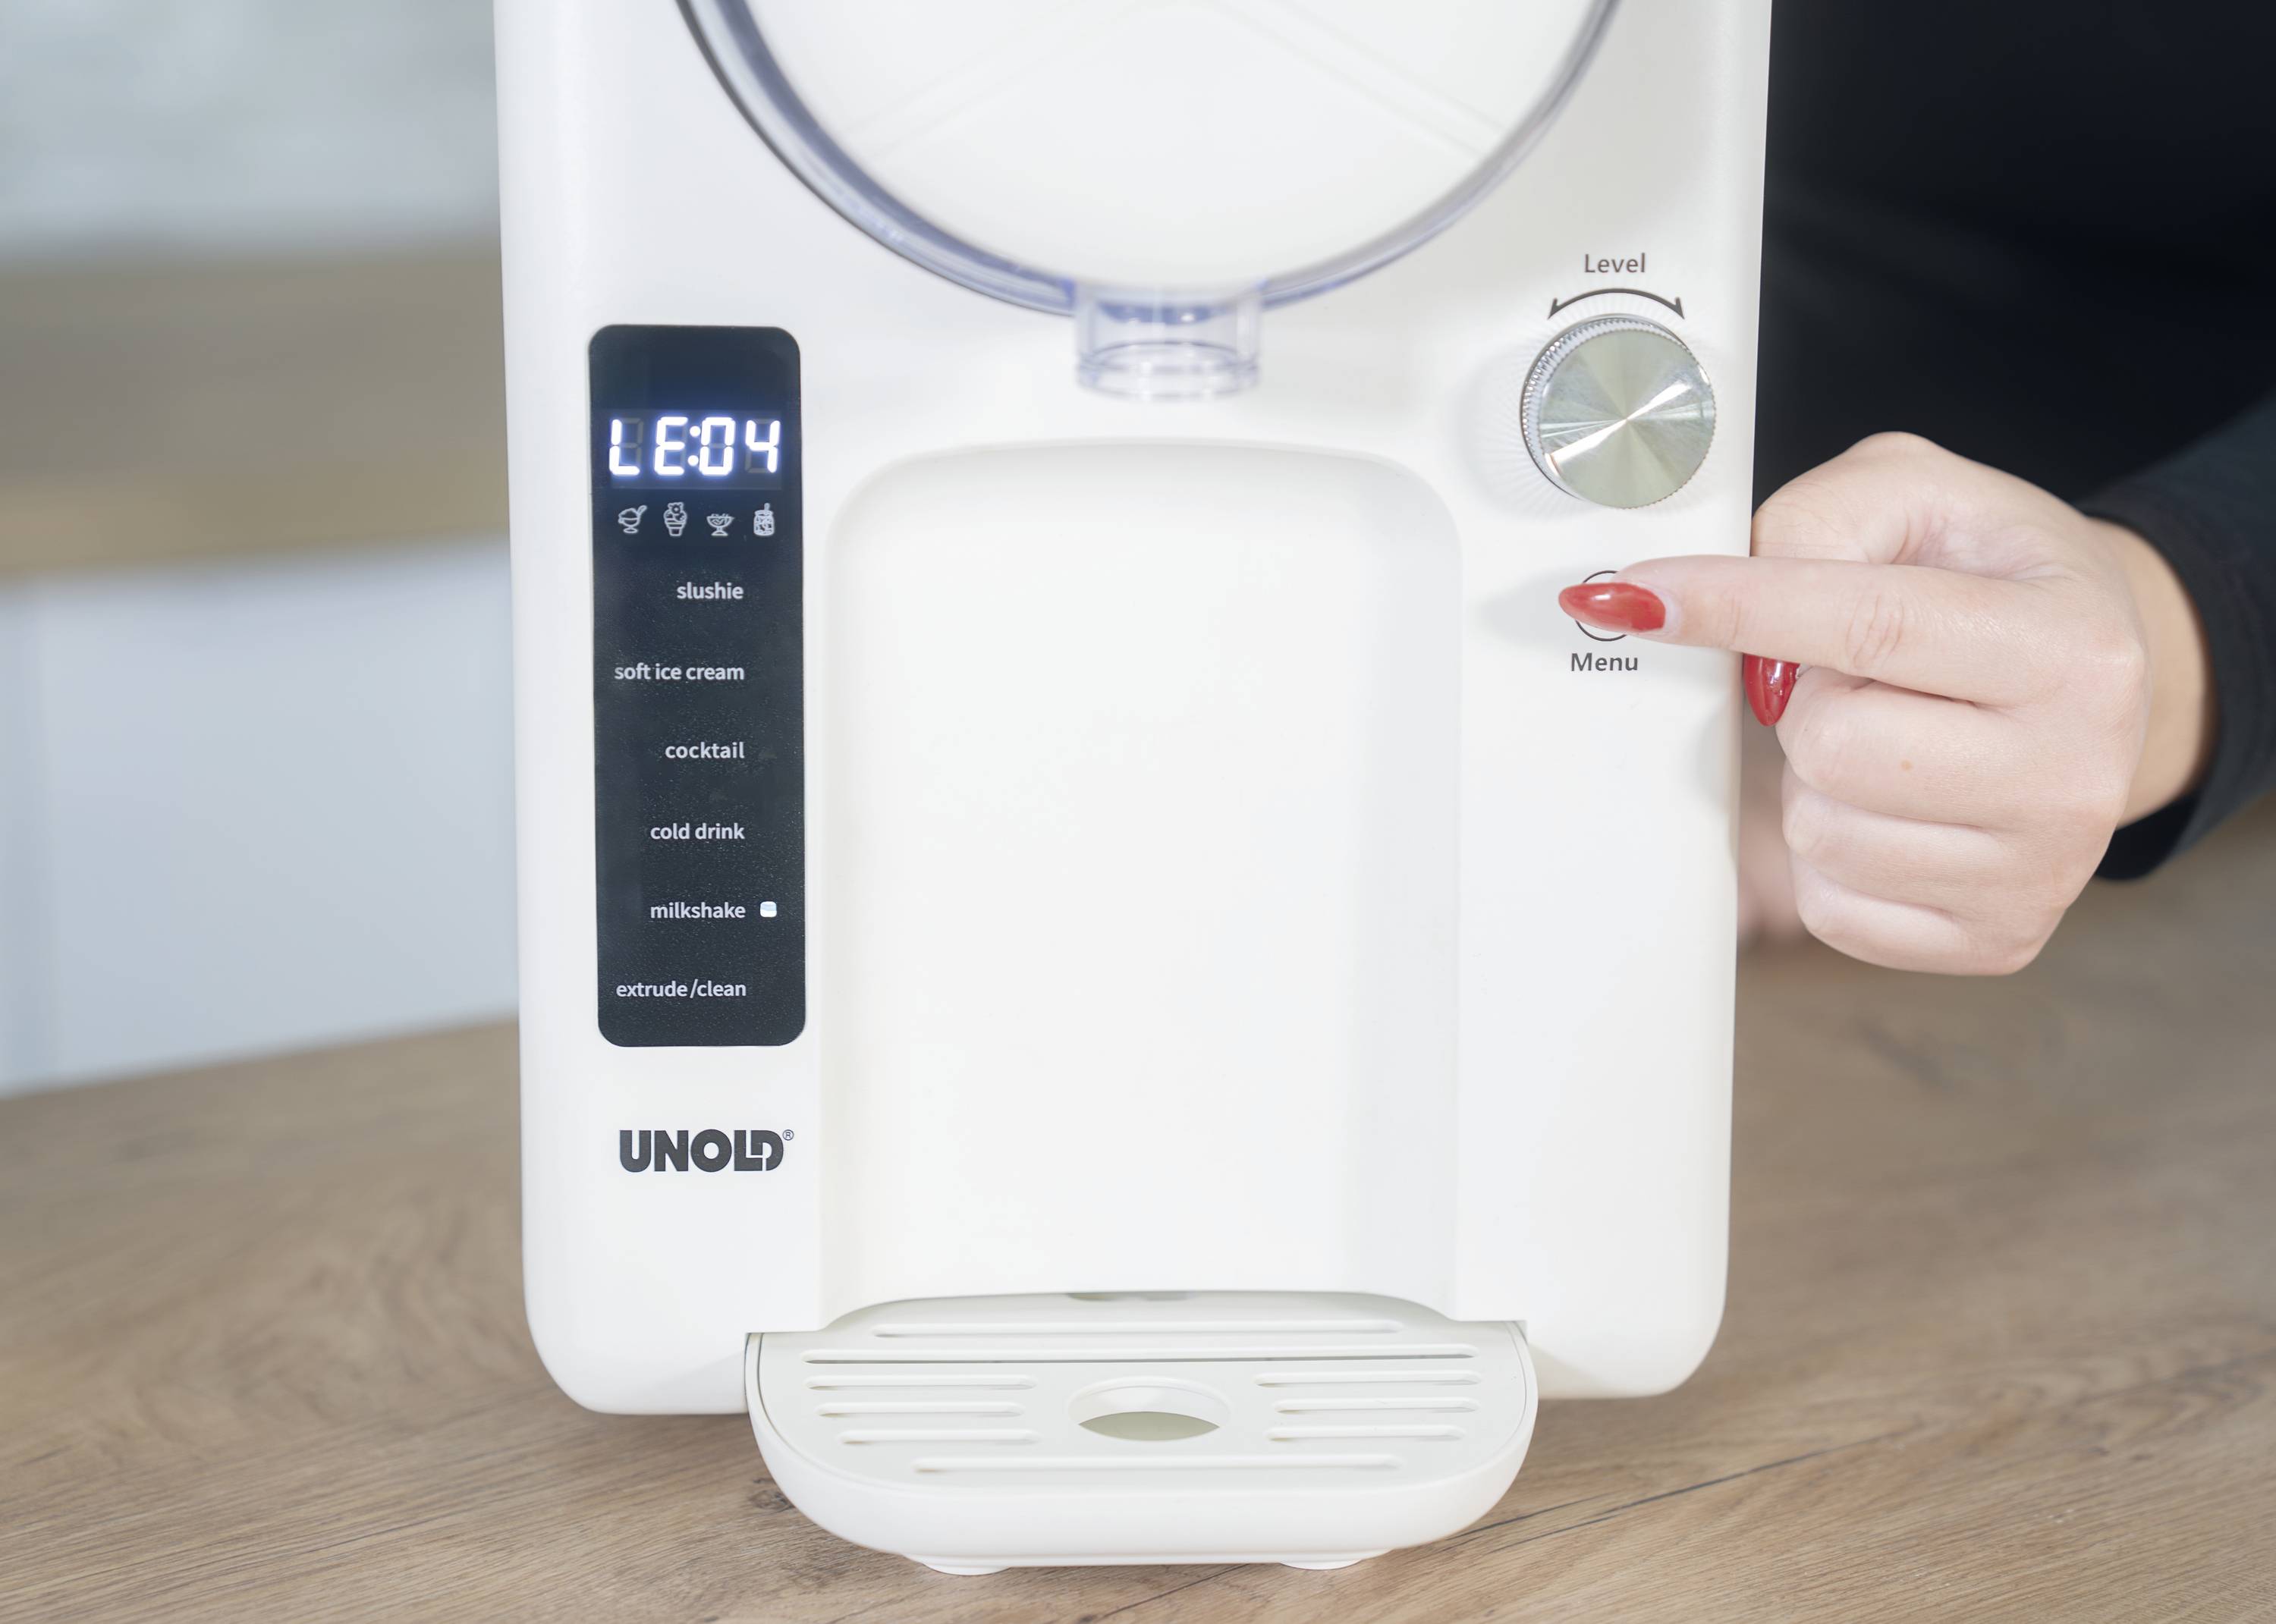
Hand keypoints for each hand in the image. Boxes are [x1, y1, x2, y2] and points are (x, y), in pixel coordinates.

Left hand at [1561, 433, 2214, 974]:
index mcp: (2074, 648)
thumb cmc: (1991, 578)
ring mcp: (2038, 872)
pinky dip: (1828, 855)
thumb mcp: (1922, 497)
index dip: (1738, 607)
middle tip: (1851, 679)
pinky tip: (1888, 805)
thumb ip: (1819, 520)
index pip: (1870, 625)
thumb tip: (1700, 601)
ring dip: (1811, 780)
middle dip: (1802, 703)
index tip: (1635, 598)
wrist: (2099, 681)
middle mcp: (2074, 773)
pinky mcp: (1994, 940)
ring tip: (1883, 738)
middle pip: (1830, 745)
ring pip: (1818, 834)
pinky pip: (1831, 906)